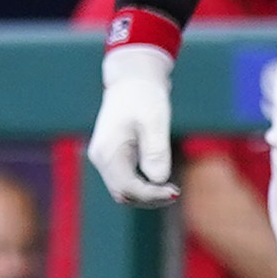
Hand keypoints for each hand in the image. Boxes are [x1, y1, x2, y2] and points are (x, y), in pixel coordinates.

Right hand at [88, 43, 177, 205]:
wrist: (133, 79)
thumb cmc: (144, 96)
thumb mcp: (154, 120)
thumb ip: (155, 150)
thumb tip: (158, 180)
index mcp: (107, 151)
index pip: (127, 187)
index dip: (151, 195)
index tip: (175, 192)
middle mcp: (101, 158)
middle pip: (123, 194)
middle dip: (149, 198)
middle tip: (175, 192)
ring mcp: (105, 159)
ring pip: (124, 191)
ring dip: (146, 195)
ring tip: (170, 189)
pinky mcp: (113, 157)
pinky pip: (126, 181)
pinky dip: (143, 186)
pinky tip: (161, 181)